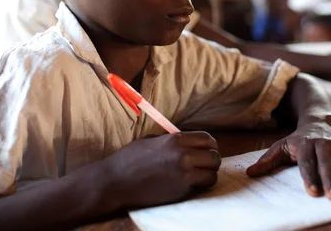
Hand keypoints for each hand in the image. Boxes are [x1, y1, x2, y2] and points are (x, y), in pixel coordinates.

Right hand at [102, 131, 220, 209]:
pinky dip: (200, 185)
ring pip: (212, 173)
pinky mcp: (181, 191)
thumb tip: (187, 141)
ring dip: (208, 174)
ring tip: (200, 175)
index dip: (210, 144)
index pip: (207, 139)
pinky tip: (191, 184)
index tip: (207, 149)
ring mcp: (183, 174)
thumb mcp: (151, 141)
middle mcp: (182, 155)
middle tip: (205, 163)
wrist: (116, 181)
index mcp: (175, 140)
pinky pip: (202, 186)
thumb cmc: (129, 159)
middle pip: (214, 156)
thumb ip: (171, 140)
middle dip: (212, 160)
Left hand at [246, 120, 330, 200]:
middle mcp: (325, 144)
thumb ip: (267, 160)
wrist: (319, 119)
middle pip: (328, 164)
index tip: (312, 192)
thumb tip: (249, 174)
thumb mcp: (281, 146)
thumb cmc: (298, 139)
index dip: (310, 177)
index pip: (307, 163)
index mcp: (305, 145)